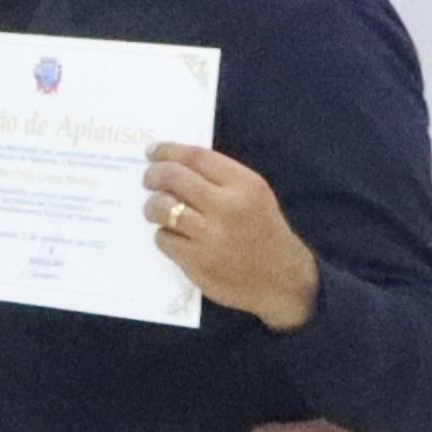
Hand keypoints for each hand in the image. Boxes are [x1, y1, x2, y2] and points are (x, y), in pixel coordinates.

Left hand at [143, 142, 321, 330]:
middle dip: (153, 175)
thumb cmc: (263, 231)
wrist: (283, 280)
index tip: (152, 151)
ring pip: (161, 207)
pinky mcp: (197, 261)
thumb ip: (219, 178)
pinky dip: (164, 235)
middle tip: (149, 180)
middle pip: (172, 177)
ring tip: (156, 211)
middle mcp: (227, 206)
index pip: (195, 157)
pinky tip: (174, 237)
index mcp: (245, 185)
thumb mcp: (254, 195)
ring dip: (152, 207)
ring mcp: (210, 235)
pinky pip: (163, 238)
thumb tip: (171, 162)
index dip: (167, 151)